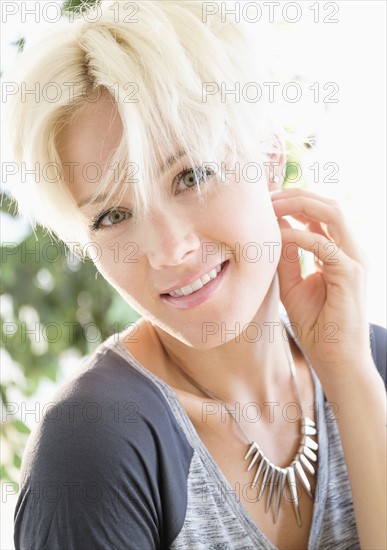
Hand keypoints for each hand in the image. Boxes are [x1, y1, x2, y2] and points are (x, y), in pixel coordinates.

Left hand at [271, 188, 372, 382]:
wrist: (335, 359)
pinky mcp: (351, 274)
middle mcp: (350, 250)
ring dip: (299, 205)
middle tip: (265, 197)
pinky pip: (323, 244)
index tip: (264, 202)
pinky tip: (277, 237)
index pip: (321, 213)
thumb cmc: (316, 325)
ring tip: (271, 207)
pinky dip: (298, 236)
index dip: (293, 201)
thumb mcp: (292, 284)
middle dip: (295, 195)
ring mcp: (354, 260)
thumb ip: (286, 257)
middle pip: (328, 204)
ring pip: (333, 213)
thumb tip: (273, 229)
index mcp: (339, 251)